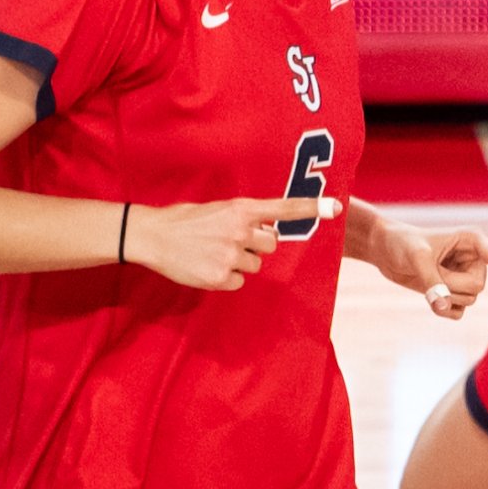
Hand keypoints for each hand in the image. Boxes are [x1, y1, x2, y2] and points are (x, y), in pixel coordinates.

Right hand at [126, 195, 335, 291]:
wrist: (152, 236)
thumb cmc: (184, 220)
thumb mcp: (217, 209)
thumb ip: (244, 218)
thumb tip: (265, 232)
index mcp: (239, 209)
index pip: (282, 208)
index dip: (311, 207)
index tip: (335, 207)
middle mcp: (240, 231)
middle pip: (270, 245)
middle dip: (256, 245)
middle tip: (229, 241)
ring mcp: (231, 255)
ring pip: (255, 265)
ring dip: (240, 261)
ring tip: (212, 252)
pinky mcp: (221, 277)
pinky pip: (239, 281)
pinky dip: (227, 277)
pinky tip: (207, 266)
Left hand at [371, 217, 487, 319]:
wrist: (386, 251)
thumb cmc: (402, 244)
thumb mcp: (417, 258)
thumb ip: (433, 282)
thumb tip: (443, 307)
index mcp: (473, 241)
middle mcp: (475, 260)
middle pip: (477, 287)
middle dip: (452, 286)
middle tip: (432, 273)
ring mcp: (466, 277)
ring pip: (468, 300)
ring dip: (446, 297)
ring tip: (430, 282)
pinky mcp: (455, 292)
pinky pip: (459, 312)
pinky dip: (444, 310)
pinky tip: (433, 300)